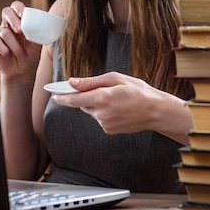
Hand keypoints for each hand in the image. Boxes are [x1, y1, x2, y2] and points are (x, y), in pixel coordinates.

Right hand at [0, 1, 41, 79]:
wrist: (21, 72)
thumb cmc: (30, 56)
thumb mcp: (37, 43)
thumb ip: (36, 32)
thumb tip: (38, 24)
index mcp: (20, 22)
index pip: (17, 8)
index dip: (19, 8)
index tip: (23, 14)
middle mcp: (9, 25)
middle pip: (6, 12)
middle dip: (13, 20)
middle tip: (19, 30)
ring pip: (3, 31)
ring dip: (13, 44)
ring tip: (19, 53)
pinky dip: (3, 48)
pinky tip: (8, 54)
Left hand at [52, 72, 190, 142]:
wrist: (155, 111)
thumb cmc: (138, 91)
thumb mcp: (115, 79)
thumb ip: (91, 82)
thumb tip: (72, 82)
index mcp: (102, 98)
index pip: (73, 99)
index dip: (61, 97)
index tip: (53, 94)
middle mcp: (101, 113)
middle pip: (82, 104)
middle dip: (86, 96)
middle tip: (102, 89)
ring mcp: (104, 124)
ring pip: (92, 111)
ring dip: (97, 104)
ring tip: (116, 99)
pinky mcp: (109, 130)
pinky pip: (100, 119)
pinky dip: (104, 112)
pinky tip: (119, 108)